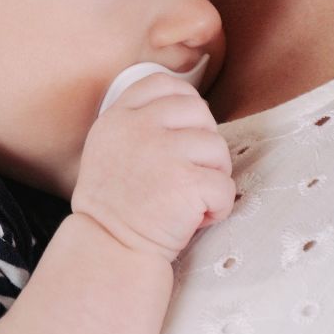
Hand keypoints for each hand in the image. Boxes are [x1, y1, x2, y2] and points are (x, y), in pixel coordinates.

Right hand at [71, 74, 235, 262]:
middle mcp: (138, 128)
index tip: (187, 128)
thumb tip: (186, 105)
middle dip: (205, 141)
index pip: (162, 84)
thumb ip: (135, 122)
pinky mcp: (186, 183)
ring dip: (214, 176)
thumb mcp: (108, 147)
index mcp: (118, 117)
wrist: (109, 249)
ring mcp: (163, 153)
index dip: (184, 101)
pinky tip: (196, 218)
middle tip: (191, 172)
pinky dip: (218, 207)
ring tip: (192, 198)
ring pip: (217, 147)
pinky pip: (225, 185)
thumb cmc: (114, 204)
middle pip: (198, 111)